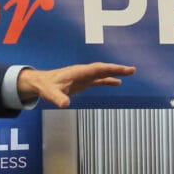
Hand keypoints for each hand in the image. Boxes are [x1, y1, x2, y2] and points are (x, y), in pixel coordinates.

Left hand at [16, 62, 135, 108]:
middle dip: (118, 68)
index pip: (98, 68)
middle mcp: (83, 72)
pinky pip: (99, 79)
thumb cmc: (45, 86)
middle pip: (103, 68)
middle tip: (132, 70)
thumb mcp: (50, 94)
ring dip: (115, 72)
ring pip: (103, 72)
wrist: (41, 82)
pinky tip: (117, 82)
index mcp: (78, 72)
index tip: (123, 69)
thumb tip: (65, 105)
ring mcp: (84, 76)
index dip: (111, 69)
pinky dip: (108, 80)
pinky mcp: (83, 81)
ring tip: (129, 72)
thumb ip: (58, 98)